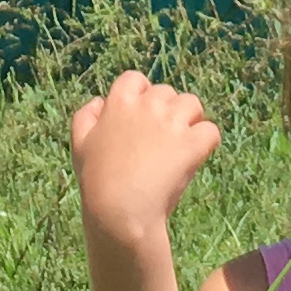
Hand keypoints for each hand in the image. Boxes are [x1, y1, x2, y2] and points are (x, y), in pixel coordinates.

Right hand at [70, 74, 220, 244]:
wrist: (119, 212)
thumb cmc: (97, 182)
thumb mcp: (79, 145)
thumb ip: (85, 116)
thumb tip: (99, 101)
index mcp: (119, 103)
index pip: (135, 79)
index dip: (140, 96)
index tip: (140, 118)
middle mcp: (148, 106)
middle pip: (167, 93)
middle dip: (166, 111)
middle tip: (160, 140)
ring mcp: (172, 123)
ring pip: (193, 105)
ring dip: (190, 121)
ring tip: (180, 145)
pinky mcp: (192, 144)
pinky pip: (211, 131)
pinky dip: (206, 143)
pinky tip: (195, 158)